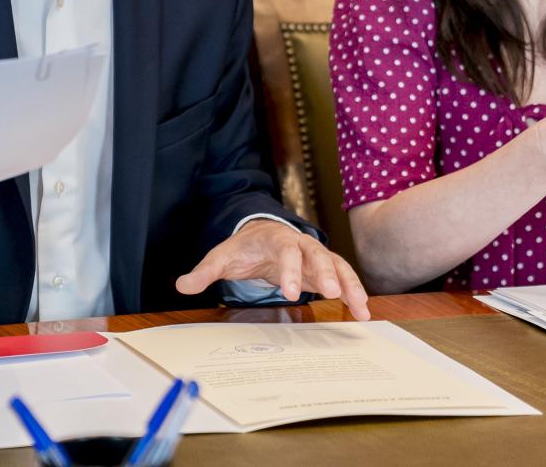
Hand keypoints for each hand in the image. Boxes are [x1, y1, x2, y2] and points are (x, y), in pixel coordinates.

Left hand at [174, 220, 370, 320]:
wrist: (262, 235)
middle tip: (333, 294)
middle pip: (317, 255)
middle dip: (326, 274)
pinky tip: (362, 311)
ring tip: (361, 308)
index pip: (285, 252)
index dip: (290, 271)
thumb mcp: (221, 256)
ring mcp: (315, 255)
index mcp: (276, 239)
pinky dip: (354, 291)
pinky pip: (342, 277)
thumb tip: (183, 285)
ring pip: (336, 266)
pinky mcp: (324, 269)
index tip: (291, 293)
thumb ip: (205, 271)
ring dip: (349, 284)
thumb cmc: (243, 247)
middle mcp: (301, 244)